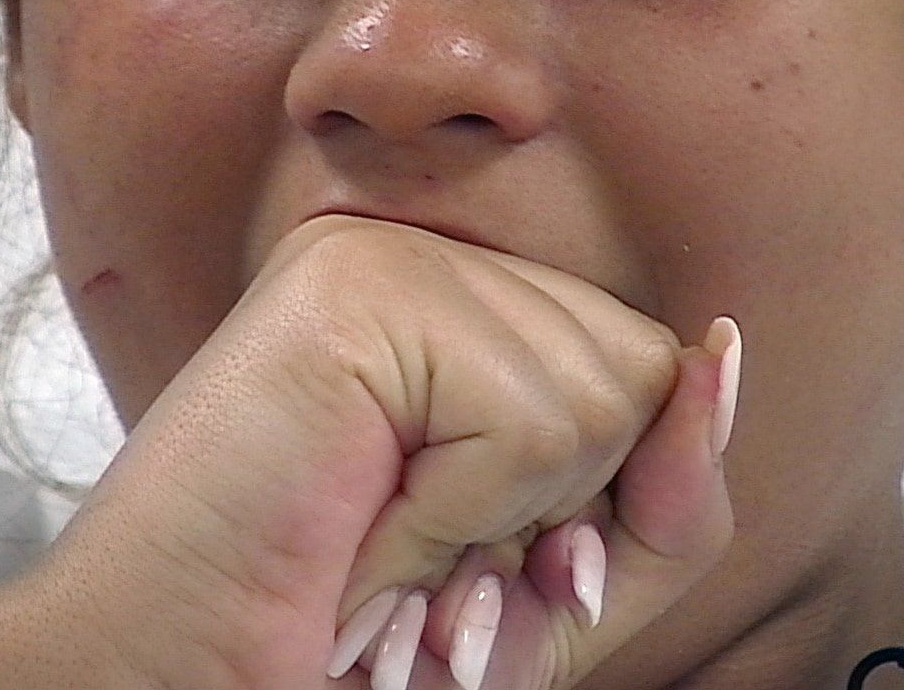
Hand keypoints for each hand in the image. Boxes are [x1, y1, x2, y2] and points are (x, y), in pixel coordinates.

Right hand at [0, 212, 739, 689]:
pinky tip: (361, 531)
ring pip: (599, 398)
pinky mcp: (351, 287)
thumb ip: (671, 489)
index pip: (648, 374)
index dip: (593, 505)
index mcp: (473, 304)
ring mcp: (389, 255)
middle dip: (555, 516)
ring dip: (500, 526)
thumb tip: (723, 348)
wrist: (179, 681)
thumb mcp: (560, 585)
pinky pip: (523, 423)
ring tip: (388, 552)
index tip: (473, 565)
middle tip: (425, 565)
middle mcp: (434, 256)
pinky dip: (455, 521)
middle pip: (641, 374)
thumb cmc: (365, 644)